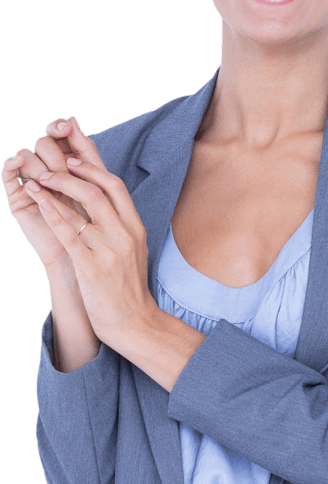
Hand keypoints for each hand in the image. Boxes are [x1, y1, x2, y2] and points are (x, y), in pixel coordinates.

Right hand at [2, 117, 94, 270]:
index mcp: (68, 162)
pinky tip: (18, 161)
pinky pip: (7, 173)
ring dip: (39, 162)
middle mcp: (48, 170)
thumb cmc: (95, 225)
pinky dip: (11, 164)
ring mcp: (31, 183)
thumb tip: (73, 117)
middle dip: (56, 152)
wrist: (83, 262)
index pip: (57, 133)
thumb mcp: (95, 185)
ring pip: (27, 155)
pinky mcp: (18, 198)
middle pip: (43, 142)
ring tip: (49, 178)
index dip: (60, 126)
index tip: (68, 127)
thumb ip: (86, 153)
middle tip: (65, 168)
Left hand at [21, 118, 153, 352]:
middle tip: (48, 166)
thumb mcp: (133, 252)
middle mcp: (125, 235)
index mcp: (135, 229)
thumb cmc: (128, 290)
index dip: (92, 168)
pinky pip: (70, 233)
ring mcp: (110, 250)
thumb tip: (104, 207)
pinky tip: (40, 202)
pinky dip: (53, 213)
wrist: (135, 324)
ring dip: (56, 188)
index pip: (115, 186)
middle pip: (98, 189)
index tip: (72, 159)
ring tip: (35, 180)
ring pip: (83, 207)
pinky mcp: (93, 268)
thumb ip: (121, 229)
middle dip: (70, 173)